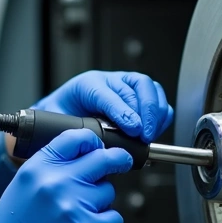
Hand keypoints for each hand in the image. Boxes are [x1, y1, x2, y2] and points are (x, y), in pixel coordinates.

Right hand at [0, 129, 132, 222]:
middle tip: (123, 162)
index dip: (92, 141)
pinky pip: (114, 218)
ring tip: (79, 214)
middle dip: (118, 159)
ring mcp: (74, 206)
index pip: (75, 139)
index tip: (99, 147)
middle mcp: (56, 183)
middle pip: (103, 159)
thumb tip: (82, 155)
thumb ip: (49, 168)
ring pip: (108, 191)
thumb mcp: (23, 186)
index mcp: (38, 169)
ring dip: (100, 202)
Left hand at [34, 71, 173, 142]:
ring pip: (151, 88)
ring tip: (150, 135)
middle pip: (138, 85)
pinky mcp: (139, 95)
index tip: (132, 129)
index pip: (110, 93)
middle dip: (145, 112)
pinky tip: (154, 131)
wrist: (64, 111)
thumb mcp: (60, 122)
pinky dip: (161, 115)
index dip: (123, 111)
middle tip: (144, 135)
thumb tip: (84, 141)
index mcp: (88, 84)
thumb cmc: (63, 116)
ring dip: (155, 113)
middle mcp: (110, 81)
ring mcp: (126, 85)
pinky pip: (158, 99)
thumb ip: (70, 130)